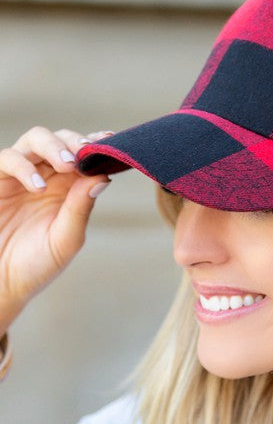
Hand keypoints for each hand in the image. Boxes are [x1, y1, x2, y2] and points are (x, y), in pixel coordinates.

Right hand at [0, 126, 112, 316]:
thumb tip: (103, 177)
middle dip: (76, 141)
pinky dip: (24, 167)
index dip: (97, 145)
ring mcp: (20, 176)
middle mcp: (45, 176)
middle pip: (61, 139)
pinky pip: (8, 159)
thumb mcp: (66, 239)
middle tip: (86, 152)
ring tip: (67, 164)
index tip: (111, 140)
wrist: (2, 284)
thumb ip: (81, 208)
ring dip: (53, 146)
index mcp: (68, 188)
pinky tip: (38, 187)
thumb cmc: (36, 265)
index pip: (83, 157)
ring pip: (35, 139)